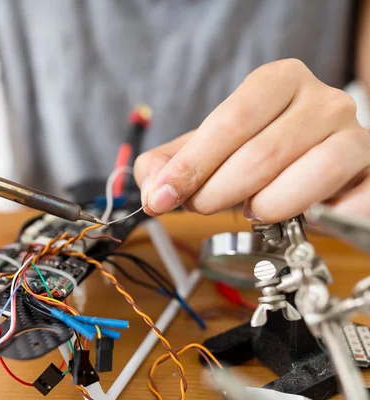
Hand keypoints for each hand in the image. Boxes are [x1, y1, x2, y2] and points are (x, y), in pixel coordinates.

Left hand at [135, 58, 369, 221]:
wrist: (312, 159)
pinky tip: (297, 221)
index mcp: (278, 81)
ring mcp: (355, 135)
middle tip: (201, 206)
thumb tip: (152, 187)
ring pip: (309, 175)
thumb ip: (171, 162)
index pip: (230, 121)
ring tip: (250, 209)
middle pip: (262, 153)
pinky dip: (320, 220)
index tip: (161, 197)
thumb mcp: (208, 150)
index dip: (191, 165)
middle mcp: (323, 100)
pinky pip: (352, 203)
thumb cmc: (256, 152)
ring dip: (265, 206)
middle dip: (217, 192)